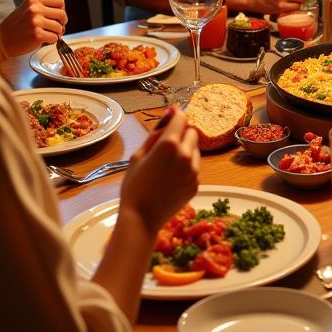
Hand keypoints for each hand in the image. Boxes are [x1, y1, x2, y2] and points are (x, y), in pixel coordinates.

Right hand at [0, 0, 67, 56]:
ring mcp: (36, 21)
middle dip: (62, 23)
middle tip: (57, 28)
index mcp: (33, 0)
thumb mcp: (26, 9)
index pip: (59, 2)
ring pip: (59, 27)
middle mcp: (35, 9)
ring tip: (47, 35)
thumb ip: (42, 8)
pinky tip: (42, 40)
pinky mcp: (37, 34)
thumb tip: (61, 13)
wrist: (1, 41)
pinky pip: (55, 38)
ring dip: (56, 33)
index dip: (61, 10)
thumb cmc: (14, 27)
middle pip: (62, 14)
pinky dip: (51, 41)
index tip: (58, 16)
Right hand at [119, 108, 200, 234]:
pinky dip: (187, 166)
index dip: (176, 116)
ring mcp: (194, 170)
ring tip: (167, 165)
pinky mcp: (197, 183)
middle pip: (192, 132)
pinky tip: (171, 178)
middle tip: (165, 147)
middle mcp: (186, 154)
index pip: (182, 118)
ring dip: (186, 150)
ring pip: (195, 149)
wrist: (141, 218)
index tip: (170, 120)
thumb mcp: (138, 155)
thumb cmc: (134, 185)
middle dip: (181, 134)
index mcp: (169, 144)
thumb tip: (170, 112)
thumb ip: (156, 132)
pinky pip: (195, 166)